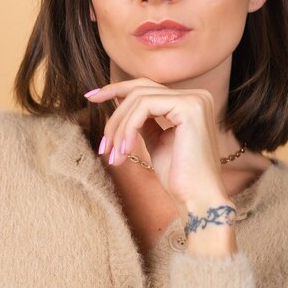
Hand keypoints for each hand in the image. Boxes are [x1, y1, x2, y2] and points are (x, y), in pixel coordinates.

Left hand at [84, 77, 231, 211]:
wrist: (196, 200)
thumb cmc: (178, 177)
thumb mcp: (156, 140)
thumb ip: (143, 119)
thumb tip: (118, 99)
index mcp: (190, 101)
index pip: (146, 87)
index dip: (115, 89)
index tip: (91, 97)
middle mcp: (196, 95)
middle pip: (139, 90)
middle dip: (114, 116)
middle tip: (103, 146)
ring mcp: (194, 99)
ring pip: (138, 99)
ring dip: (119, 128)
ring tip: (114, 155)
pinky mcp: (189, 107)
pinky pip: (144, 107)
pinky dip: (128, 128)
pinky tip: (125, 151)